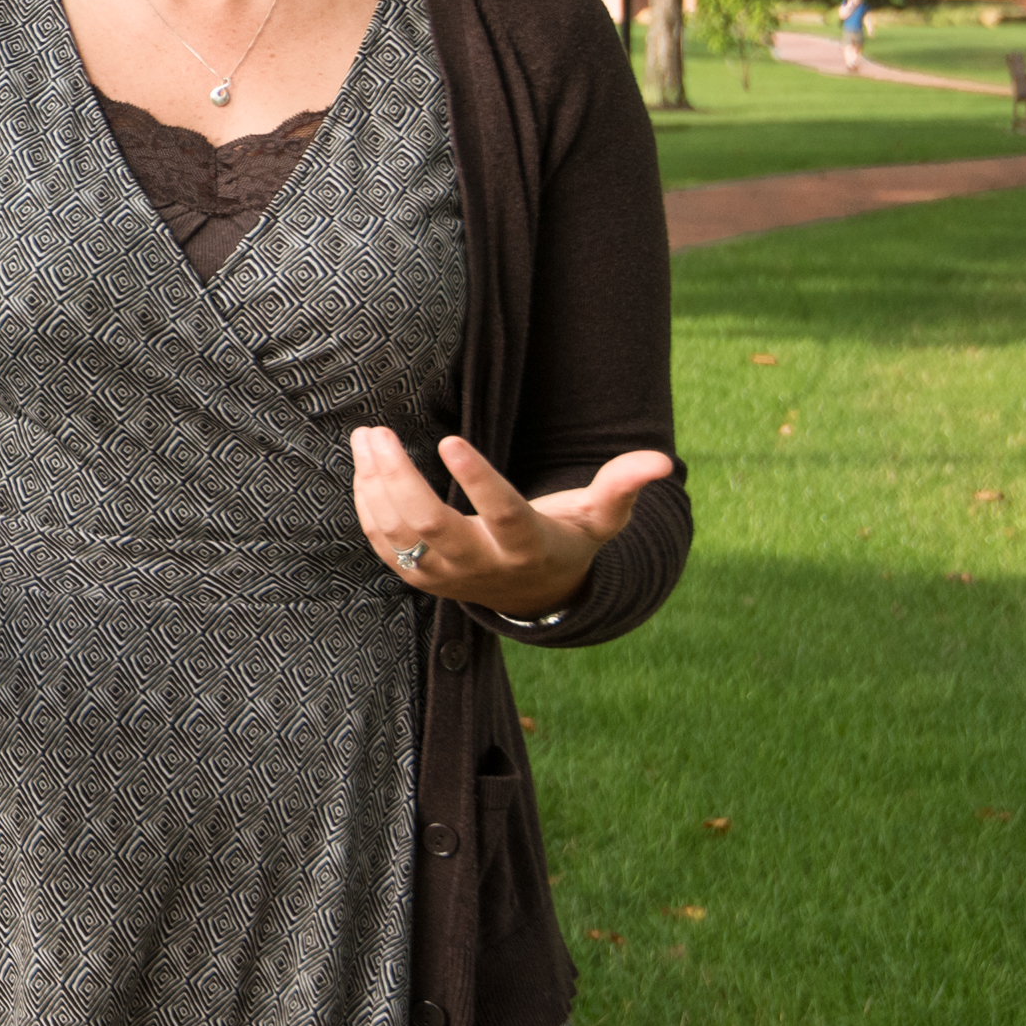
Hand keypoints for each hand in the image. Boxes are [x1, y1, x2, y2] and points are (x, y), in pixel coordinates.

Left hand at [350, 428, 674, 620]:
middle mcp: (481, 565)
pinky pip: (382, 542)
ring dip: (375, 483)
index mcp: (526, 546)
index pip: (502, 513)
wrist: (534, 595)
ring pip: (399, 532)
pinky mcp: (418, 577)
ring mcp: (445, 576)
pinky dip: (367, 504)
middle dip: (399, 477)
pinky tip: (364, 466)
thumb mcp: (599, 517)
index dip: (477, 481)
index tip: (450, 439)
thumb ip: (622, 487)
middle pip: (430, 525)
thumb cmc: (567, 539)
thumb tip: (661, 460)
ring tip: (367, 436)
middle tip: (379, 431)